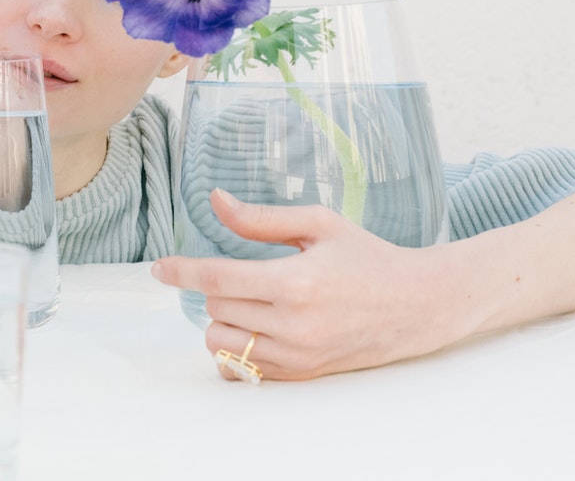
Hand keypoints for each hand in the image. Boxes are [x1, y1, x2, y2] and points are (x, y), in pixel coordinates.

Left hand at [152, 189, 452, 380]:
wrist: (416, 305)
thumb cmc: (366, 258)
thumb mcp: (318, 224)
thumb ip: (261, 218)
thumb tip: (216, 201)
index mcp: (296, 282)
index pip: (218, 278)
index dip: (181, 271)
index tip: (158, 267)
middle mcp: (294, 324)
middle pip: (215, 308)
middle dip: (217, 287)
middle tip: (248, 273)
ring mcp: (298, 355)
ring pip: (222, 342)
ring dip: (223, 319)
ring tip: (253, 301)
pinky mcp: (302, 374)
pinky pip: (243, 369)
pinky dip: (237, 347)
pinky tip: (255, 328)